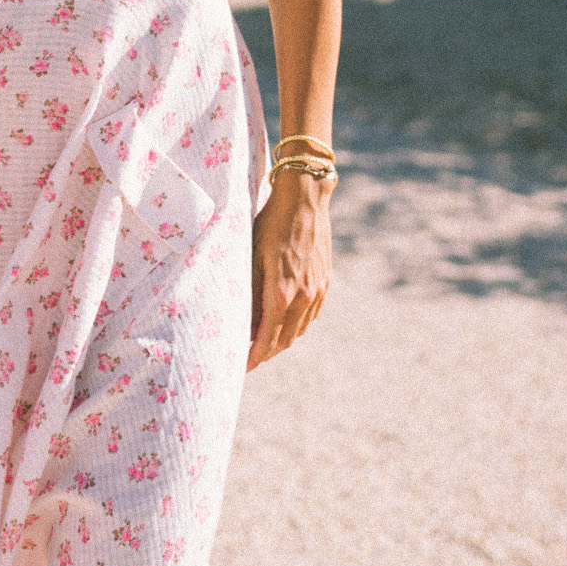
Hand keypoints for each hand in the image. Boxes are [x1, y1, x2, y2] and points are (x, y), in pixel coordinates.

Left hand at [248, 166, 331, 370]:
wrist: (304, 198)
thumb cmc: (270, 223)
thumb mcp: (252, 255)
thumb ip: (250, 291)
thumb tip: (244, 322)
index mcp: (281, 293)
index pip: (266, 339)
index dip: (254, 357)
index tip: (241, 367)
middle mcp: (303, 297)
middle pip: (284, 340)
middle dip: (266, 353)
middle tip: (249, 358)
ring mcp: (318, 290)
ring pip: (299, 329)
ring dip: (282, 340)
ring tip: (264, 343)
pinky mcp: (325, 281)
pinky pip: (311, 314)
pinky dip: (297, 325)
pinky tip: (285, 321)